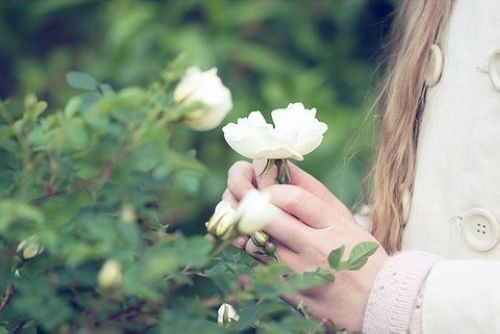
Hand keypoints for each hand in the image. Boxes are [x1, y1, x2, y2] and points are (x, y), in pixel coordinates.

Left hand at [224, 160, 387, 330]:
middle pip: (267, 217)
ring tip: (246, 219)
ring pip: (255, 243)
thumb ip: (316, 198)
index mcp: (333, 225)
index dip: (271, 187)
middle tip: (242, 195)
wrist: (379, 302)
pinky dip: (249, 253)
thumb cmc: (361, 256)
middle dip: (248, 202)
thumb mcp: (347, 221)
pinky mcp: (291, 293)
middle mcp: (316, 247)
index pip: (292, 197)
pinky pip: (257, 269)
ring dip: (245, 229)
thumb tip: (283, 169)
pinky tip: (252, 244)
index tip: (265, 185)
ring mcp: (302, 273)